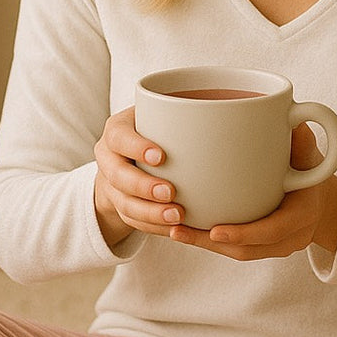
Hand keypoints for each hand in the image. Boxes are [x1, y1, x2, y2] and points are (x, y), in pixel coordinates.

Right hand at [93, 106, 183, 246]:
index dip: (136, 147)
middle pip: (117, 176)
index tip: (161, 157)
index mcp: (117, 130)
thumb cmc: (155, 128)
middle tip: (170, 192)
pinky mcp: (119, 206)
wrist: (128, 155)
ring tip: (177, 216)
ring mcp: (110, 185)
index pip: (120, 137)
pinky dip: (154, 227)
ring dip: (150, 213)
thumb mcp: (160, 115)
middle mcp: (108, 157)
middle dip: (143, 186)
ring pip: (124, 204)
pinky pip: (132, 221)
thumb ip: (181, 112)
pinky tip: (175, 229)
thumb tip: (229, 106)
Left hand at [167, 123, 336, 260]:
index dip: (244, 234)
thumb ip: (301, 139)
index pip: (273, 230)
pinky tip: (183, 231)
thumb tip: (290, 110)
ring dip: (203, 245)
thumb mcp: (312, 155)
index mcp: (303, 215)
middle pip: (247, 250)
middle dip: (210, 243)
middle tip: (178, 230)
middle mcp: (289, 238)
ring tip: (173, 231)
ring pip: (236, 253)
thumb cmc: (313, 172)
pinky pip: (234, 250)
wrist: (324, 203)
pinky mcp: (261, 247)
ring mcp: (275, 247)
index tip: (215, 231)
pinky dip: (208, 243)